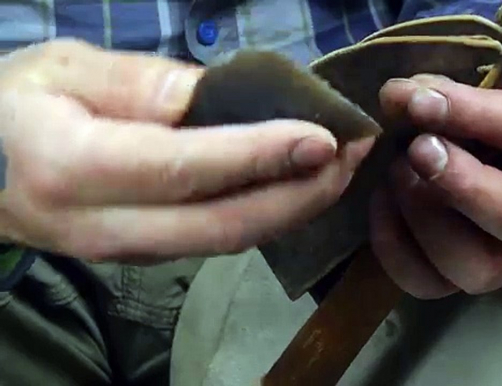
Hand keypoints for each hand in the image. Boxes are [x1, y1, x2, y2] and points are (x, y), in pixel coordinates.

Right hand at [0, 39, 372, 262]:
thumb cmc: (14, 106)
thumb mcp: (62, 69)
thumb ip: (138, 83)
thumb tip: (214, 96)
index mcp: (74, 168)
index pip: (185, 168)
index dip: (259, 155)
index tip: (323, 137)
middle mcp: (103, 227)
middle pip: (221, 224)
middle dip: (299, 195)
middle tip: (353, 156)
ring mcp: (126, 252)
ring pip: (224, 240)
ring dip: (292, 209)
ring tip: (341, 170)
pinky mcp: (144, 256)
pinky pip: (214, 240)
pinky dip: (265, 215)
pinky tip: (297, 187)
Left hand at [369, 74, 501, 298]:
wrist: (463, 144)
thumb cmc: (479, 110)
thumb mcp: (473, 88)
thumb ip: (442, 90)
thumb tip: (399, 98)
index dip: (482, 116)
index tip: (423, 101)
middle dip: (465, 187)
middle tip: (417, 148)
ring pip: (480, 269)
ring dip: (426, 217)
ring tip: (396, 171)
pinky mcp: (457, 278)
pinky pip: (427, 283)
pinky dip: (393, 242)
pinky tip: (381, 198)